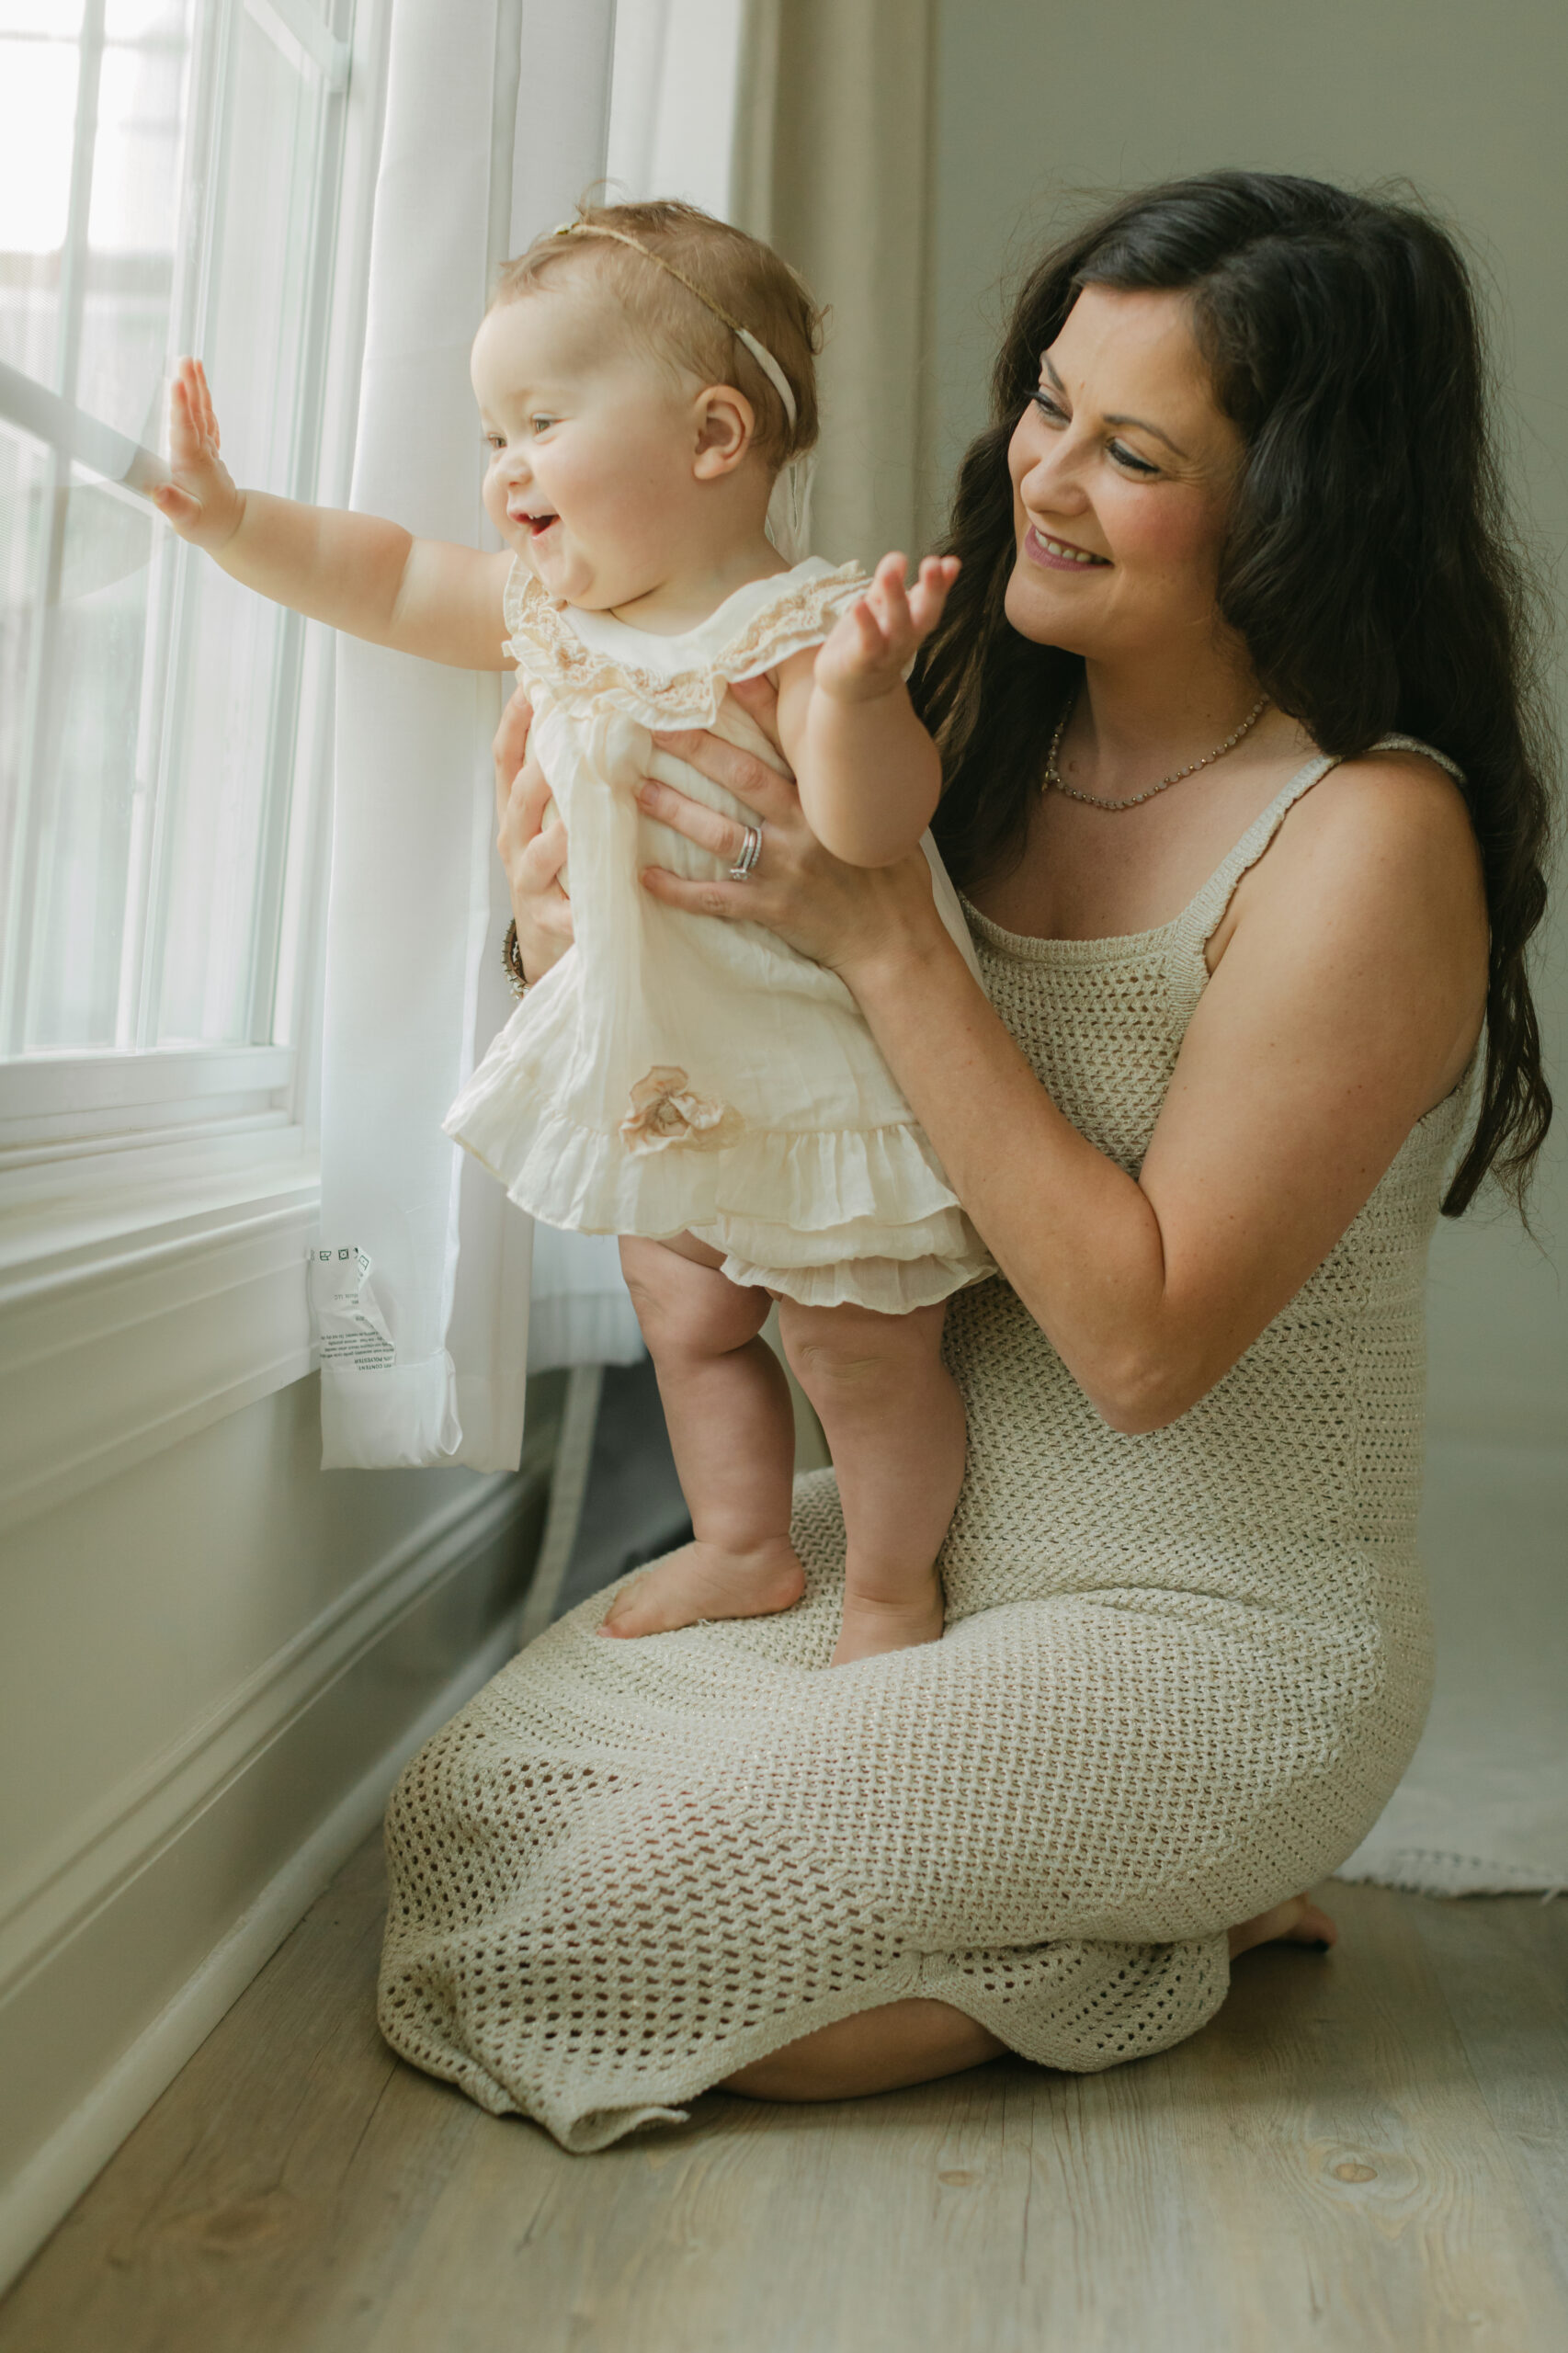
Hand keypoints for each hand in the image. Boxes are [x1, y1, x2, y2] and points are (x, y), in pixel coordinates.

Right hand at [151, 358, 245, 550]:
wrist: (232, 527)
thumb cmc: (206, 525)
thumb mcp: (187, 522)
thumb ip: (173, 506)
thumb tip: (159, 491)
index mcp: (192, 464)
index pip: (185, 430)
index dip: (179, 406)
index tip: (176, 382)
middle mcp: (202, 451)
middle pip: (195, 413)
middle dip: (190, 385)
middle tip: (185, 359)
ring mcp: (208, 449)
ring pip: (203, 412)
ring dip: (197, 386)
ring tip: (192, 361)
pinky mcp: (208, 450)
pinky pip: (206, 419)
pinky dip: (201, 400)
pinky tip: (198, 386)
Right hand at [494, 684, 572, 980]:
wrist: (547, 943)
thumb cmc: (559, 868)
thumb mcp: (555, 816)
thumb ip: (567, 774)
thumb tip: (591, 709)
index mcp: (517, 809)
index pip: (507, 755)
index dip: (517, 720)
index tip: (535, 683)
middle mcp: (515, 838)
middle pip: (522, 795)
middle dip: (542, 767)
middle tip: (569, 740)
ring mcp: (528, 880)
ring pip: (539, 850)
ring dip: (559, 833)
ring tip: (580, 819)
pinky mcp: (548, 920)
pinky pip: (565, 913)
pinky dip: (579, 909)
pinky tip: (598, 902)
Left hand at [636, 720, 940, 980]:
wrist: (895, 941)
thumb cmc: (894, 880)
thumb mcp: (885, 821)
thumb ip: (855, 790)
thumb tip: (846, 752)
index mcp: (829, 802)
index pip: (789, 743)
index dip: (759, 707)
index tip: (726, 676)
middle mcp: (803, 828)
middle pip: (741, 777)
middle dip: (697, 748)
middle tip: (658, 726)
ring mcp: (784, 869)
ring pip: (719, 833)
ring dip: (676, 811)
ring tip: (640, 791)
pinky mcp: (771, 907)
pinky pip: (715, 898)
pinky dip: (678, 890)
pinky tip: (646, 878)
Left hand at [813, 552, 959, 705]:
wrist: (852, 690)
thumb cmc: (869, 643)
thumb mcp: (881, 608)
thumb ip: (890, 581)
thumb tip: (900, 556)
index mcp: (914, 622)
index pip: (933, 601)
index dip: (943, 583)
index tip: (951, 563)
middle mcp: (906, 638)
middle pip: (925, 615)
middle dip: (932, 590)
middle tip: (933, 563)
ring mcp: (886, 651)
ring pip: (897, 627)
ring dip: (895, 599)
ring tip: (889, 573)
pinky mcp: (861, 661)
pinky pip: (867, 643)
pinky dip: (865, 624)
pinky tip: (858, 603)